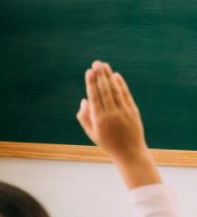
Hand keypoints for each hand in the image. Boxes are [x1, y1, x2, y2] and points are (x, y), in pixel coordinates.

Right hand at [76, 61, 159, 187]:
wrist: (129, 153)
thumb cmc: (107, 143)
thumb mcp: (91, 133)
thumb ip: (84, 117)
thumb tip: (84, 100)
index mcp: (99, 119)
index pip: (94, 96)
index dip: (91, 83)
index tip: (89, 72)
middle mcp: (111, 114)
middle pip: (104, 90)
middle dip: (100, 76)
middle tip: (96, 63)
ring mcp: (123, 112)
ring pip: (115, 90)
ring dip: (109, 77)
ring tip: (104, 66)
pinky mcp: (133, 111)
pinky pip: (126, 95)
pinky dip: (121, 84)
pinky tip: (116, 76)